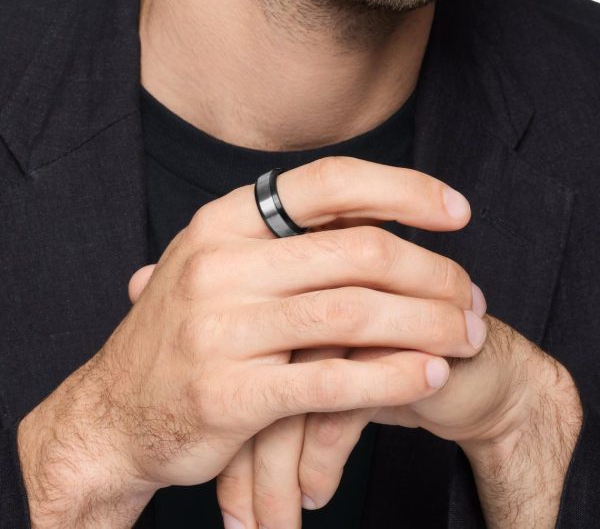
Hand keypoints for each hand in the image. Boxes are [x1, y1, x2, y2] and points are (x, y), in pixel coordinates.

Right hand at [18, 156, 475, 527]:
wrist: (113, 415)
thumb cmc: (186, 334)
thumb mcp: (218, 267)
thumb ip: (287, 241)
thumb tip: (379, 214)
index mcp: (222, 221)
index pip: (328, 183)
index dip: (403, 189)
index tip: (456, 211)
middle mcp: (219, 264)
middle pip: (357, 250)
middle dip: (433, 272)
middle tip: (472, 296)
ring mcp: (219, 329)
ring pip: (353, 312)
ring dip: (427, 323)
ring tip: (467, 335)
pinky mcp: (228, 394)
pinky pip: (330, 380)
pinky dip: (391, 376)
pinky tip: (429, 374)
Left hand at [221, 312, 579, 528]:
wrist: (478, 375)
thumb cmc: (389, 379)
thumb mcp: (322, 392)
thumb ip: (275, 402)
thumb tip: (212, 460)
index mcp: (288, 306)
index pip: (237, 373)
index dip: (224, 439)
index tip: (222, 500)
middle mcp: (313, 306)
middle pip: (256, 387)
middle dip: (244, 467)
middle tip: (242, 527)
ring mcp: (349, 322)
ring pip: (292, 404)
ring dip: (279, 479)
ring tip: (276, 525)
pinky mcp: (385, 346)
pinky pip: (335, 411)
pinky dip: (320, 463)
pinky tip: (317, 494)